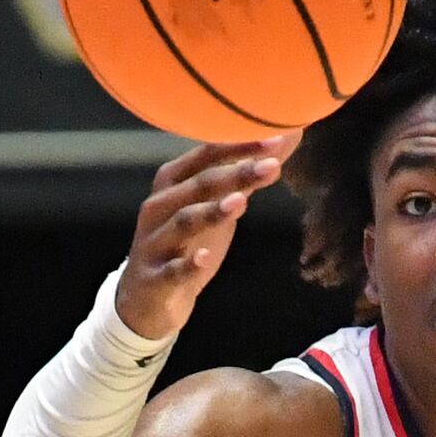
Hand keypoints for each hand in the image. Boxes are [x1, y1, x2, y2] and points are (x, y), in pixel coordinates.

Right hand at [114, 136, 293, 343]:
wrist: (148, 298)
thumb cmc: (186, 242)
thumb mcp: (215, 207)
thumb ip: (245, 177)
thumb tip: (288, 138)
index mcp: (172, 182)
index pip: (206, 155)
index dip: (240, 146)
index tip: (276, 139)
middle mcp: (158, 206)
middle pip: (199, 185)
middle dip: (236, 174)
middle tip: (272, 166)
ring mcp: (154, 243)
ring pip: (184, 222)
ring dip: (211, 211)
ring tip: (241, 201)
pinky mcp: (154, 279)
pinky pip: (172, 271)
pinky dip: (188, 264)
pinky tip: (205, 258)